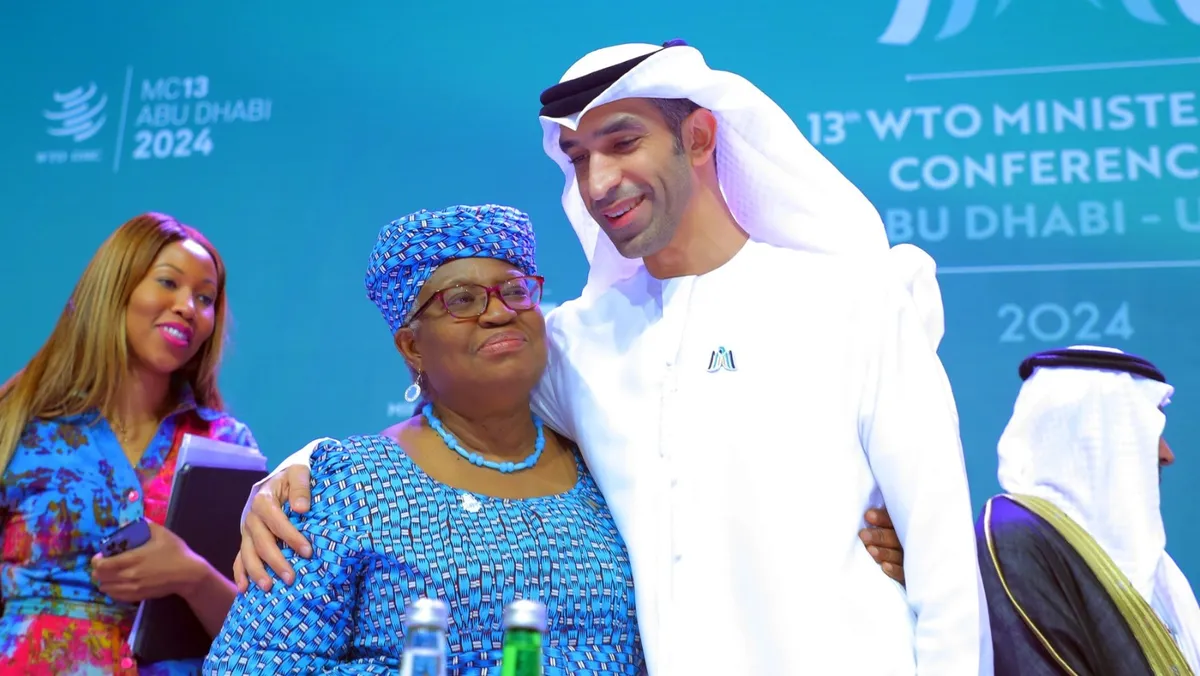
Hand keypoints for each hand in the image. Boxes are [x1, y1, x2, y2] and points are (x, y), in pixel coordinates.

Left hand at [91, 521, 207, 602]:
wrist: (189, 574)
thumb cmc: (176, 552)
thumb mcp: (162, 533)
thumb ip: (144, 525)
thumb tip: (128, 523)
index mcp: (133, 559)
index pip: (102, 564)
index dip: (96, 560)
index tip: (101, 555)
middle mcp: (129, 575)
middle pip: (100, 577)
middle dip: (98, 570)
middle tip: (104, 564)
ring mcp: (133, 588)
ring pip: (106, 588)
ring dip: (104, 580)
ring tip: (110, 574)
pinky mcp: (138, 596)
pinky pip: (116, 596)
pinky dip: (112, 590)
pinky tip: (118, 584)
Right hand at [233, 464, 312, 593]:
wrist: (284, 474)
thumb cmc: (296, 474)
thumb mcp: (300, 471)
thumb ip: (301, 486)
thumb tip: (302, 509)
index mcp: (263, 498)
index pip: (275, 520)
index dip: (290, 536)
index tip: (307, 551)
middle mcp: (251, 515)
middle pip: (260, 541)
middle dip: (275, 561)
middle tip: (291, 579)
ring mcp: (246, 529)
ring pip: (247, 552)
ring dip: (256, 571)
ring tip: (268, 587)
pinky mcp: (246, 538)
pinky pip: (239, 556)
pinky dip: (240, 572)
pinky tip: (244, 589)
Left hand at [860, 507, 904, 584]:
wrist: (899, 571)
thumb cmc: (881, 541)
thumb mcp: (882, 528)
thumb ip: (878, 520)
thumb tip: (865, 513)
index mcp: (898, 528)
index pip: (891, 521)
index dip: (881, 518)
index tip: (868, 516)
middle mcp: (904, 542)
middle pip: (893, 538)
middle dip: (878, 536)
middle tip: (863, 535)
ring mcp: (907, 559)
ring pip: (896, 555)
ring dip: (884, 553)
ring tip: (870, 550)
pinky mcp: (906, 575)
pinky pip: (902, 573)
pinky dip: (894, 570)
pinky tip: (884, 567)